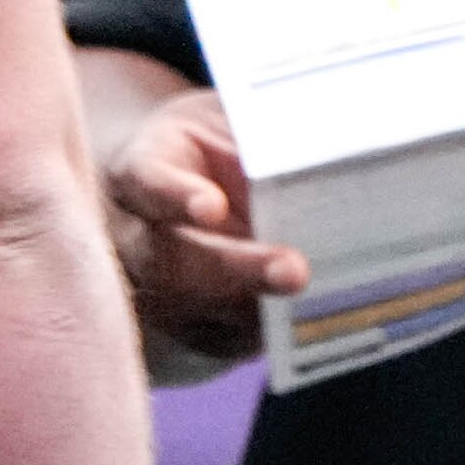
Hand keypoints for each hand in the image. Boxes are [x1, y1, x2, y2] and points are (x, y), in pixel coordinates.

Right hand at [101, 88, 295, 370]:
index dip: (175, 195)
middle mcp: (136, 237)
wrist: (197, 194)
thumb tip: (328, 135)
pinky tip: (317, 320)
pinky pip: (225, 343)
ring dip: (259, 311)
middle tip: (295, 272)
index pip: (147, 181)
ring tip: (319, 300)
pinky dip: (271, 334)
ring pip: (198, 314)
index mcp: (142, 169)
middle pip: (171, 263)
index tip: (211, 206)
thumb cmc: (220, 146)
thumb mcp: (235, 121)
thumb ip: (262, 129)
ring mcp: (158, 291)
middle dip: (235, 271)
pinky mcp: (191, 330)